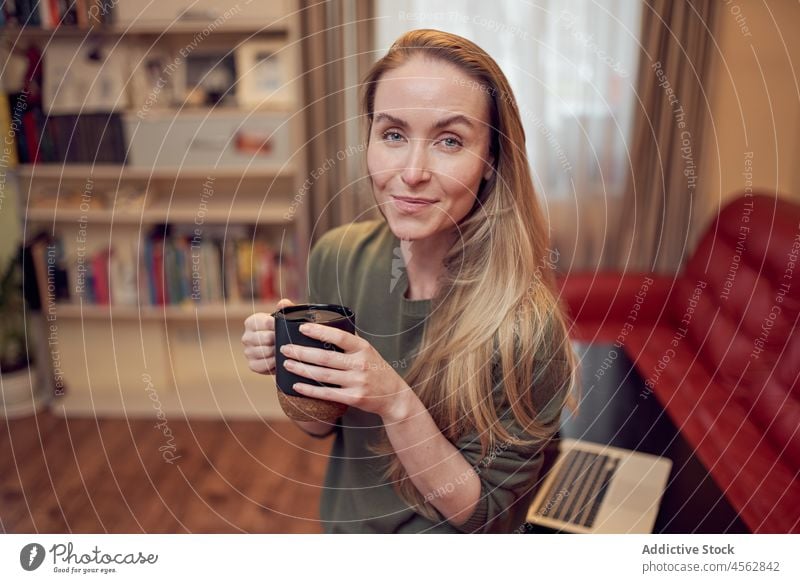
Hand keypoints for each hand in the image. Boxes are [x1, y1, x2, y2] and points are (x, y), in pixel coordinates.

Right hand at [241, 298, 294, 374]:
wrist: (281, 348)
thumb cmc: (281, 330)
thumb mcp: (283, 317)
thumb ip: (284, 308)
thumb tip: (283, 303)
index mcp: (251, 322)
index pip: (265, 322)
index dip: (278, 326)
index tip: (285, 328)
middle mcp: (246, 337)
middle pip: (265, 338)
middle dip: (278, 340)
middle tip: (287, 341)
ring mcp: (247, 351)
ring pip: (264, 352)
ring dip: (276, 351)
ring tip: (284, 350)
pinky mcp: (252, 364)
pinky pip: (262, 364)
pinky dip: (272, 363)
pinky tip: (278, 359)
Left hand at [280, 322, 418, 422]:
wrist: (393, 395)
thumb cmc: (375, 369)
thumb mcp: (367, 351)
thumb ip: (349, 343)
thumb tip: (321, 329)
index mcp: (363, 348)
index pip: (339, 336)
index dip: (319, 332)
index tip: (302, 328)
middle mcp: (360, 364)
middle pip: (325, 357)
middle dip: (302, 352)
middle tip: (285, 348)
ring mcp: (357, 382)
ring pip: (323, 375)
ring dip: (301, 369)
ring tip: (286, 364)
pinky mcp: (353, 398)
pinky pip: (326, 393)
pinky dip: (309, 389)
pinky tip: (296, 385)